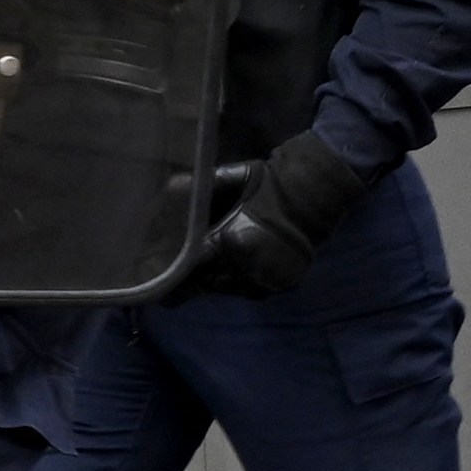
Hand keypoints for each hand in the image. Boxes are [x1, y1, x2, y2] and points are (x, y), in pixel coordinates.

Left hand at [171, 141, 372, 299]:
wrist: (311, 197)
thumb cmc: (267, 185)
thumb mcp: (234, 179)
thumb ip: (202, 187)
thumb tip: (168, 187)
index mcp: (232, 242)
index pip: (192, 268)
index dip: (174, 279)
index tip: (159, 289)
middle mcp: (247, 268)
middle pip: (208, 283)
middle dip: (194, 280)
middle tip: (180, 278)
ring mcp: (265, 280)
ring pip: (228, 290)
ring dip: (217, 281)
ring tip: (211, 267)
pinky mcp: (279, 286)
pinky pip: (250, 292)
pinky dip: (239, 284)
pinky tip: (236, 269)